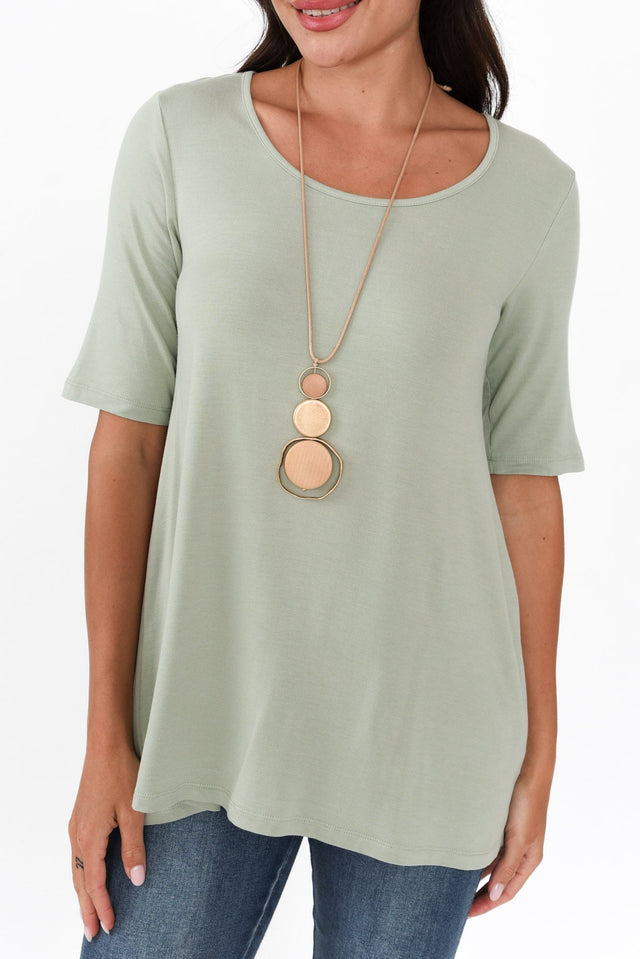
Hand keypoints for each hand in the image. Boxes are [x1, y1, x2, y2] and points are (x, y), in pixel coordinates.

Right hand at [68, 743, 146, 941]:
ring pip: (77, 870)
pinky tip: (88, 879)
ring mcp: (76, 827)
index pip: (95, 883)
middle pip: (80, 882)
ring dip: (82, 894)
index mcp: (90, 837)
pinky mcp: (80, 819)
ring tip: (88, 914)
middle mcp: (78, 835)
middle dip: (87, 909)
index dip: (103, 906)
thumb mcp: (134, 811)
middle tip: (94, 933)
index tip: (110, 926)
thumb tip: (136, 879)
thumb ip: (134, 847)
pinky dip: (82, 875)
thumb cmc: (122, 773)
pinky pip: (77, 856)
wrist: (105, 746)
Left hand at [467, 769, 550, 915]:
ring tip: (455, 887)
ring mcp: (511, 839)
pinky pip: (487, 849)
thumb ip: (507, 867)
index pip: (507, 892)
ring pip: (492, 866)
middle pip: (498, 882)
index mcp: (529, 859)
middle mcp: (520, 852)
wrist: (528, 769)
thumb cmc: (527, 803)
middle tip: (457, 907)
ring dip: (476, 877)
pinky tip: (461, 862)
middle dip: (480, 895)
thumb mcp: (518, 838)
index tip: (467, 914)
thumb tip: (495, 894)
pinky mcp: (502, 826)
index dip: (488, 904)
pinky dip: (476, 858)